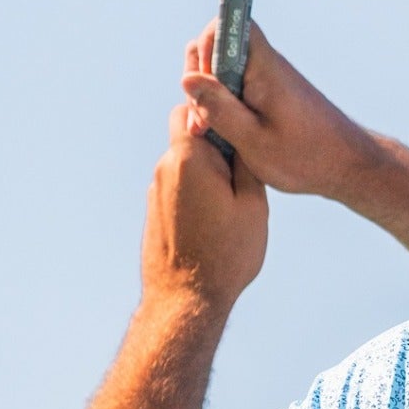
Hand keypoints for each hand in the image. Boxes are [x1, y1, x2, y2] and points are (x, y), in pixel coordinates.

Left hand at [140, 104, 267, 311]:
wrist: (186, 299)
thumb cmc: (226, 254)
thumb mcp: (253, 205)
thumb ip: (245, 162)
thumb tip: (239, 136)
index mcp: (190, 158)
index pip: (196, 109)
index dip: (219, 112)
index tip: (241, 126)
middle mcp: (166, 168)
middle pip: (188, 132)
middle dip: (214, 141)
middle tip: (242, 170)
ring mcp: (156, 189)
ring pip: (185, 161)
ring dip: (207, 170)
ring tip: (231, 203)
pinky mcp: (154, 209)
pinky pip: (179, 185)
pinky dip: (196, 191)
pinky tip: (215, 219)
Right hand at [179, 21, 375, 199]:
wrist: (349, 165)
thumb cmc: (306, 157)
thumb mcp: (254, 141)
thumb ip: (219, 109)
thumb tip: (187, 78)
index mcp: (264, 67)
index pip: (227, 24)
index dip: (205, 48)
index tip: (204, 86)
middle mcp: (265, 65)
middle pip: (216, 48)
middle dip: (199, 78)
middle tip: (202, 122)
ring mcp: (267, 79)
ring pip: (223, 71)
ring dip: (209, 98)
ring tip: (210, 132)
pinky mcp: (270, 95)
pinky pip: (235, 87)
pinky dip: (224, 107)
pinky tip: (226, 135)